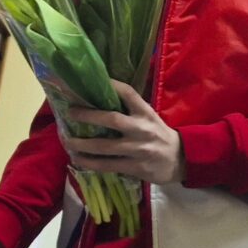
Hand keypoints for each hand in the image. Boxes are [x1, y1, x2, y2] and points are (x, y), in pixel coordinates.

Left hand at [64, 81, 185, 184]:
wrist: (180, 159)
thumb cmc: (158, 134)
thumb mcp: (149, 117)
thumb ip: (129, 109)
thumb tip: (99, 97)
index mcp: (145, 113)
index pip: (128, 93)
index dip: (111, 85)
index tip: (93, 81)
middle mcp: (141, 129)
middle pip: (112, 119)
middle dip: (88, 115)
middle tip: (70, 113)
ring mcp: (138, 149)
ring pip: (105, 147)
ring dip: (83, 144)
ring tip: (68, 141)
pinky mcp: (135, 167)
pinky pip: (108, 165)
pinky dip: (90, 163)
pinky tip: (78, 159)